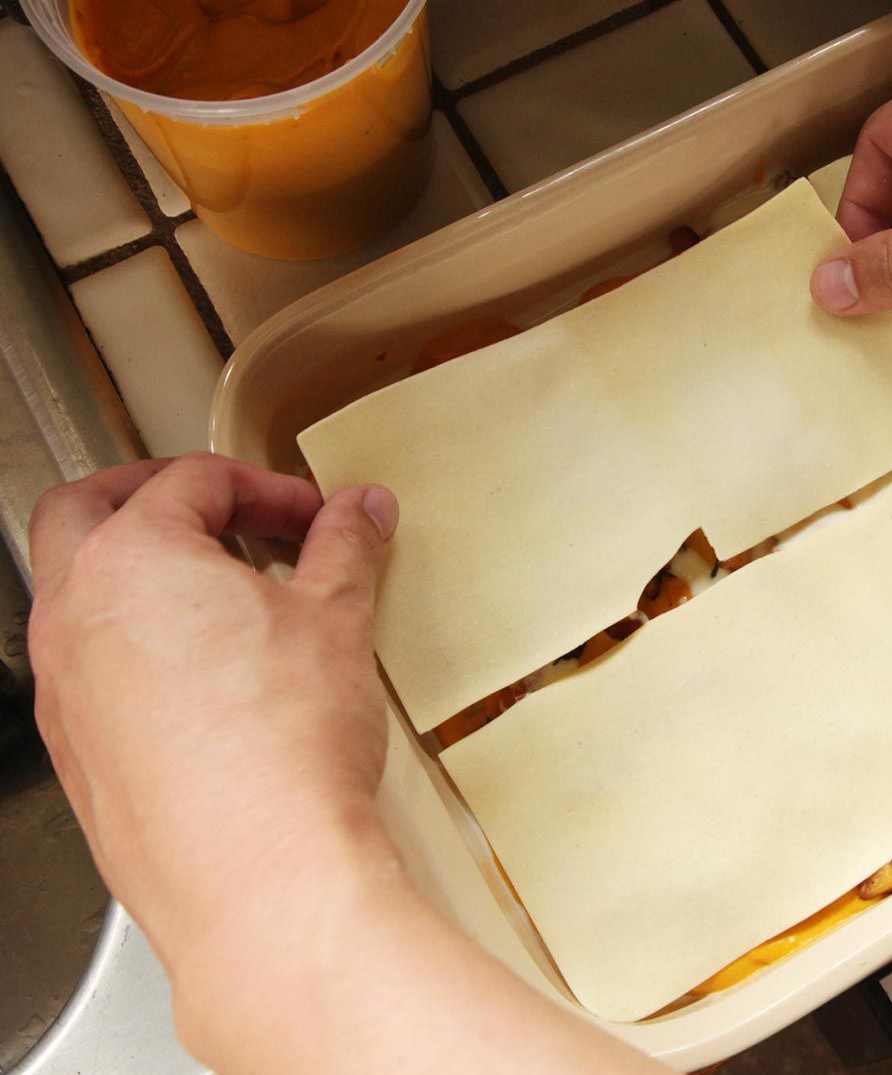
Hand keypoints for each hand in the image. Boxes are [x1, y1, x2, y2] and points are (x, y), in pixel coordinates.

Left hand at [27, 454, 397, 979]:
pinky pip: (89, 671)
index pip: (192, 483)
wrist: (259, 878)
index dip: (266, 488)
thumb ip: (343, 549)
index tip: (314, 516)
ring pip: (77, 595)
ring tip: (223, 598)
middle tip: (222, 511)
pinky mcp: (77, 755)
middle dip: (154, 495)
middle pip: (86, 512)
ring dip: (141, 575)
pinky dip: (135, 647)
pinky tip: (206, 680)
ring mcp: (64, 691)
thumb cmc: (282, 754)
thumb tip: (357, 514)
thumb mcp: (335, 622)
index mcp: (131, 560)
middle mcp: (74, 618)